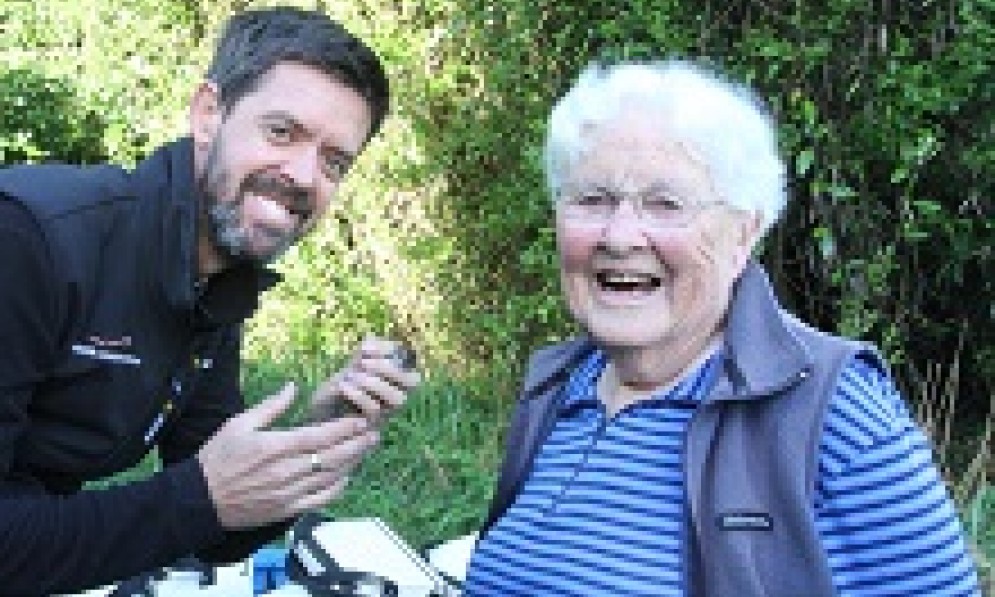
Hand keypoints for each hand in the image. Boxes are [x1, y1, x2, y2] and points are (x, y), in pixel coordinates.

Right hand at [196, 382, 379, 529]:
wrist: (199, 500)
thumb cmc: (217, 459)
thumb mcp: (238, 424)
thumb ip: (270, 406)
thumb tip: (293, 386)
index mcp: (276, 447)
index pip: (321, 436)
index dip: (345, 428)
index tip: (360, 419)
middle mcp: (287, 471)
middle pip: (333, 456)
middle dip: (357, 444)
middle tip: (373, 433)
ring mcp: (289, 493)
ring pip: (331, 477)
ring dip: (352, 463)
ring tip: (365, 450)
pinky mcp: (287, 510)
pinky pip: (320, 500)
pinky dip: (337, 488)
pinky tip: (345, 477)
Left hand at [307, 336, 420, 424]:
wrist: (317, 416)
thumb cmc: (337, 390)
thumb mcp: (350, 368)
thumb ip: (364, 354)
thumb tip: (371, 341)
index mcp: (394, 382)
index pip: (410, 364)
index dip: (393, 354)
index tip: (366, 348)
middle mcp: (394, 399)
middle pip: (412, 382)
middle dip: (388, 369)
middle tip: (363, 363)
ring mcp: (385, 414)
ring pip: (398, 399)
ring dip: (375, 383)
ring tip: (353, 376)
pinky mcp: (370, 426)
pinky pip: (375, 410)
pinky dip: (358, 394)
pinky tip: (342, 386)